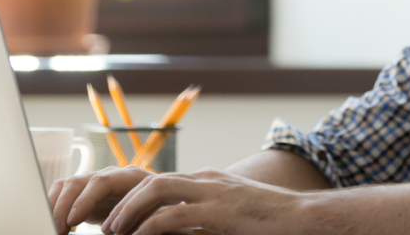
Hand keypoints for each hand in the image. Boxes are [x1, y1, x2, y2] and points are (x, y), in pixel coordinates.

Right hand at [48, 165, 153, 233]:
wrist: (164, 205)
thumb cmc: (163, 211)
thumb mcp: (157, 216)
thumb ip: (142, 222)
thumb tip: (116, 230)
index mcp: (131, 178)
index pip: (102, 182)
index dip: (85, 200)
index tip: (73, 220)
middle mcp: (112, 176)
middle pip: (79, 181)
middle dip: (64, 205)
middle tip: (58, 228)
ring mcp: (98, 182)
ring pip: (68, 186)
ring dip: (56, 206)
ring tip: (54, 228)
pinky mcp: (89, 193)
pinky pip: (65, 193)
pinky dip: (57, 207)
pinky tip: (58, 225)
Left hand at [102, 167, 304, 234]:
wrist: (303, 218)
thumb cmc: (270, 222)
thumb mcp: (231, 217)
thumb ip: (205, 220)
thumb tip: (178, 230)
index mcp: (206, 181)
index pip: (159, 182)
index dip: (131, 199)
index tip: (115, 220)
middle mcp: (205, 180)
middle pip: (150, 180)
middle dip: (122, 202)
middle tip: (106, 227)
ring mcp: (213, 192)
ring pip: (156, 189)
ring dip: (129, 211)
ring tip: (114, 232)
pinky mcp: (220, 212)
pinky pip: (174, 215)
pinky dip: (151, 227)